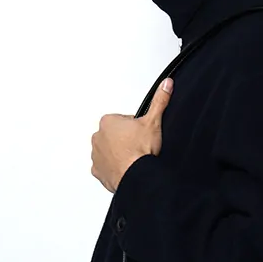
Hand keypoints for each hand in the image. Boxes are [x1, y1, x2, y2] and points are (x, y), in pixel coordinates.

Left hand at [90, 78, 173, 192]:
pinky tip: (126, 168)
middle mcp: (98, 137)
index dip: (135, 127)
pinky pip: (105, 167)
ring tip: (134, 158)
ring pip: (109, 151)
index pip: (123, 120)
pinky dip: (114, 168)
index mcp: (108, 122)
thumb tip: (166, 85)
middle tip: (139, 146)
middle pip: (114, 135)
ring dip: (119, 153)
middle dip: (125, 139)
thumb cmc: (140, 151)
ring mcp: (96, 155)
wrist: (136, 176)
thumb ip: (159, 101)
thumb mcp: (153, 121)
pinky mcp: (98, 171)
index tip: (141, 134)